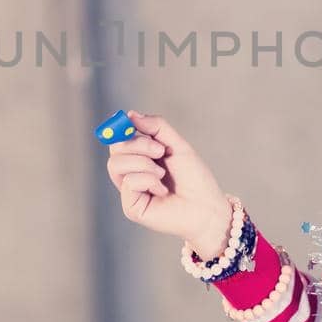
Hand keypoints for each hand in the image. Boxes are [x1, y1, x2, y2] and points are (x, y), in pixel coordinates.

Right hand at [104, 110, 230, 247]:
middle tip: (160, 151)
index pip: (118, 139)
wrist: (206, 206)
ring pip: (116, 164)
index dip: (118, 129)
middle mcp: (131, 173)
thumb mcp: (176, 145)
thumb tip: (129, 114)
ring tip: (162, 174)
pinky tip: (162, 191)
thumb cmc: (194, 177)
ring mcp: (129, 191)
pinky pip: (128, 182)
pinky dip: (148, 180)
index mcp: (140, 158)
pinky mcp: (131, 207)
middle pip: (115, 149)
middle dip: (138, 144)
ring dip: (144, 163)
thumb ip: (155, 127)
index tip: (128, 122)